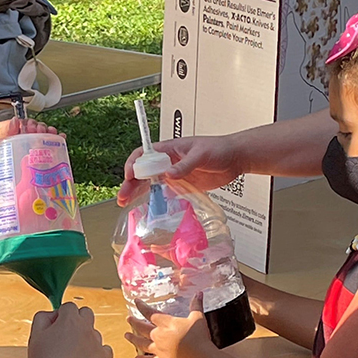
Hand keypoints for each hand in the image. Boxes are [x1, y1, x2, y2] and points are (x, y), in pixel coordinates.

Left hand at [0, 118, 63, 199]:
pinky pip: (38, 160)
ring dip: (46, 138)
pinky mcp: (25, 174)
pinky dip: (49, 152)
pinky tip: (57, 147)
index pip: (14, 126)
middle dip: (38, 130)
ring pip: (34, 145)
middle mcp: (7, 149)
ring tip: (53, 136)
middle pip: (26, 134)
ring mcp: (17, 162)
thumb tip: (14, 122)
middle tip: (43, 132)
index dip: (25, 123)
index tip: (33, 126)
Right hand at [28, 303, 112, 357]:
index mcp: (70, 319)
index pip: (69, 307)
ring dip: (86, 338)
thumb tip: (55, 313)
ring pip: (95, 333)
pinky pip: (105, 349)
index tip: (56, 329)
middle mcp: (86, 328)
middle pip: (86, 313)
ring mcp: (97, 343)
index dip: (61, 317)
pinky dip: (97, 354)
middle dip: (78, 321)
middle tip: (67, 338)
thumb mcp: (35, 334)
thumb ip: (43, 317)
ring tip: (72, 356)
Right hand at [117, 135, 242, 205]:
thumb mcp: (201, 154)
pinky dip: (154, 200)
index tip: (130, 176)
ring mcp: (173, 175)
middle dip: (130, 184)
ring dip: (138, 193)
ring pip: (150, 184)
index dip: (134, 164)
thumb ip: (185, 165)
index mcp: (169, 149)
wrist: (235, 159)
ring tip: (126, 203)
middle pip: (143, 172)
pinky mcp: (181, 186)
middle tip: (123, 197)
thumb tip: (168, 174)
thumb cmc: (218, 149)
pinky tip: (147, 208)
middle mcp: (168, 162)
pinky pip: (164, 193)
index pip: (144, 155)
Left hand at [125, 293, 215, 357]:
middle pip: (142, 328)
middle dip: (134, 322)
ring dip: (133, 339)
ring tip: (126, 336)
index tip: (135, 301)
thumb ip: (196, 305)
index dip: (141, 306)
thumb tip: (199, 293)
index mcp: (165, 323)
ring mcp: (159, 349)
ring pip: (142, 343)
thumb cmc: (199, 337)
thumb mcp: (198, 318)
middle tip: (128, 319)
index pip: (149, 312)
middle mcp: (158, 335)